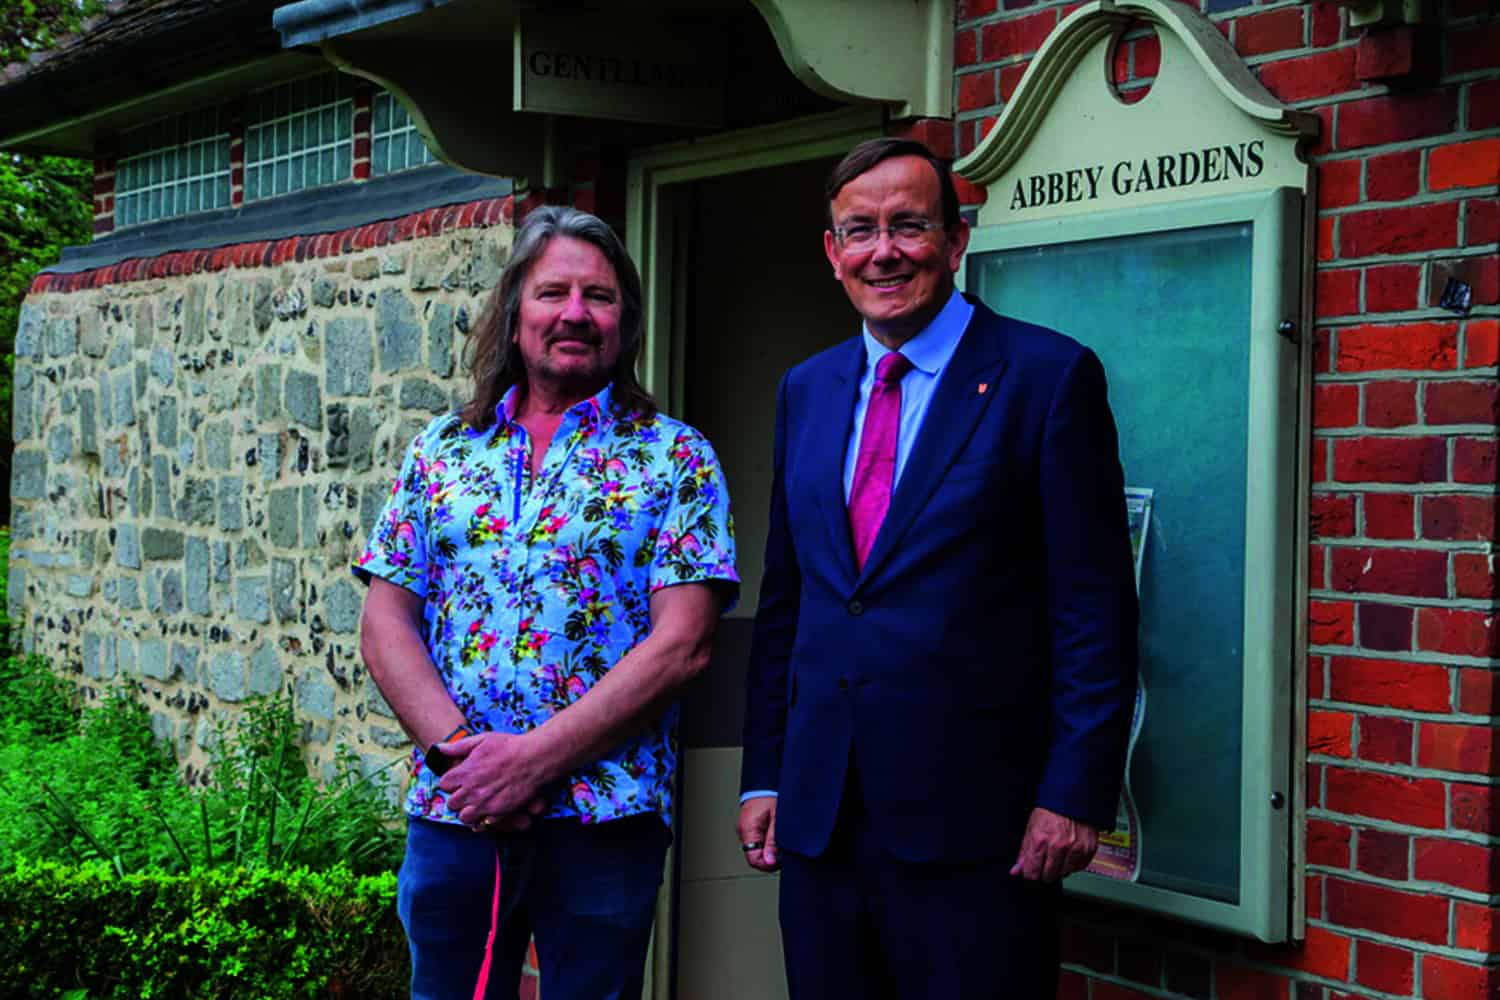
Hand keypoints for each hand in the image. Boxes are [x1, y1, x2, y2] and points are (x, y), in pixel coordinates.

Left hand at [438, 732, 552, 828]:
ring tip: (476, 804)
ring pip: (464, 817)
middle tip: (468, 792)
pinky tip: (488, 809)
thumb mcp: (482, 740)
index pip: (444, 785)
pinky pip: (481, 824)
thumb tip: (439, 749)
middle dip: (457, 798)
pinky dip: (482, 819)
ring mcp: (484, 804)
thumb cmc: (509, 746)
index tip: (459, 780)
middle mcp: (472, 791)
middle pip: (451, 804)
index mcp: (465, 772)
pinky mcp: (498, 813)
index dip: (451, 782)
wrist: (535, 758)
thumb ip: (458, 747)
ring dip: (467, 811)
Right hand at [737, 797, 779, 871]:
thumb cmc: (770, 795)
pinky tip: (775, 836)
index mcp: (748, 829)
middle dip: (769, 857)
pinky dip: (767, 842)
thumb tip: (769, 861)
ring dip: (769, 850)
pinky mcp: (749, 827)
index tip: (779, 860)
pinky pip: (757, 841)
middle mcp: (743, 831)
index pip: (753, 859)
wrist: (765, 782)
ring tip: (779, 839)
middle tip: (782, 849)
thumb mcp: (777, 819)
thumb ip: (772, 841)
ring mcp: (745, 829)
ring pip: (756, 850)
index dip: (767, 864)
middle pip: (754, 856)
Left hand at [1009, 807, 1097, 881]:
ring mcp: (1075, 849)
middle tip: (1045, 860)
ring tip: (1058, 854)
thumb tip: (1016, 870)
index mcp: (1040, 840)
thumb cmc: (1049, 812)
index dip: (1030, 873)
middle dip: (1044, 872)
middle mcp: (1058, 846)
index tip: (1032, 870)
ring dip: (1060, 868)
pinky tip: (1069, 854)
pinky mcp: (1088, 850)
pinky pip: (1078, 868)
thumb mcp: (1030, 829)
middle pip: (1048, 876)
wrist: (1071, 799)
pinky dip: (1073, 864)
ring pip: (1064, 874)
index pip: (1032, 873)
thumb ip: (1024, 852)